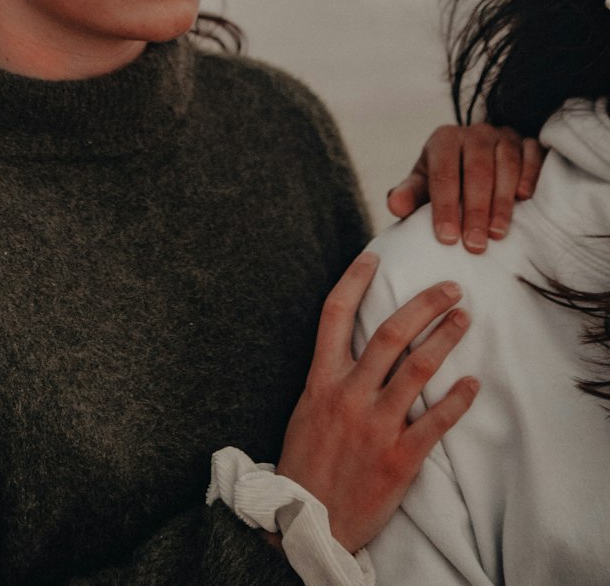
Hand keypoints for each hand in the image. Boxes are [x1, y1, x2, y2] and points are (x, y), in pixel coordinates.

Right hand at [276, 252, 477, 552]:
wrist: (305, 522)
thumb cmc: (306, 462)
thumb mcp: (306, 408)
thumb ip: (330, 376)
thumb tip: (353, 343)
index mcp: (321, 379)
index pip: (335, 314)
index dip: (354, 280)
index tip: (374, 256)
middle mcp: (349, 395)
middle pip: (390, 332)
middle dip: (424, 303)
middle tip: (451, 287)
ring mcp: (376, 425)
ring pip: (417, 368)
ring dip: (446, 338)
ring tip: (466, 318)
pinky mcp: (399, 457)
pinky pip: (435, 422)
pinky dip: (457, 399)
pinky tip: (473, 383)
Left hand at [387, 123, 542, 252]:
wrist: (478, 156)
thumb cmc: (448, 178)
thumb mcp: (425, 184)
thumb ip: (409, 194)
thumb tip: (395, 206)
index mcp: (444, 140)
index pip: (443, 173)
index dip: (444, 206)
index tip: (446, 238)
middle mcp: (474, 133)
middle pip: (476, 170)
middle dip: (475, 210)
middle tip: (474, 245)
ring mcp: (504, 135)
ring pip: (505, 164)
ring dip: (502, 201)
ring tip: (497, 234)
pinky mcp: (530, 142)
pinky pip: (533, 155)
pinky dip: (530, 175)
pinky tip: (525, 198)